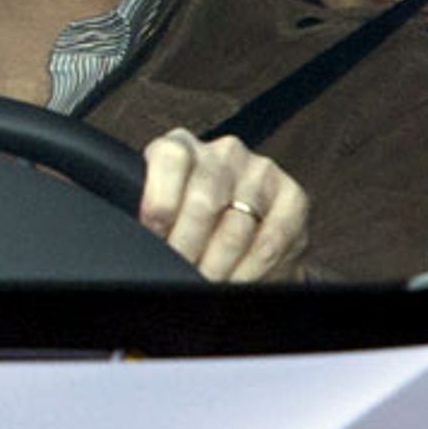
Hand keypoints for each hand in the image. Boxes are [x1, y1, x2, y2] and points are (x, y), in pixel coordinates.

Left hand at [138, 128, 308, 281]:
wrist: (247, 223)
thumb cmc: (189, 216)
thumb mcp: (161, 207)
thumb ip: (148, 214)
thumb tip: (133, 245)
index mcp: (181, 146)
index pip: (169, 158)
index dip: (159, 201)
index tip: (153, 235)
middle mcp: (223, 153)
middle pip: (203, 202)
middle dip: (186, 248)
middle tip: (179, 272)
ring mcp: (260, 173)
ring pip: (235, 229)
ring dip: (216, 267)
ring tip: (203, 282)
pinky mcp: (293, 197)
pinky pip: (270, 243)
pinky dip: (250, 271)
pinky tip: (236, 281)